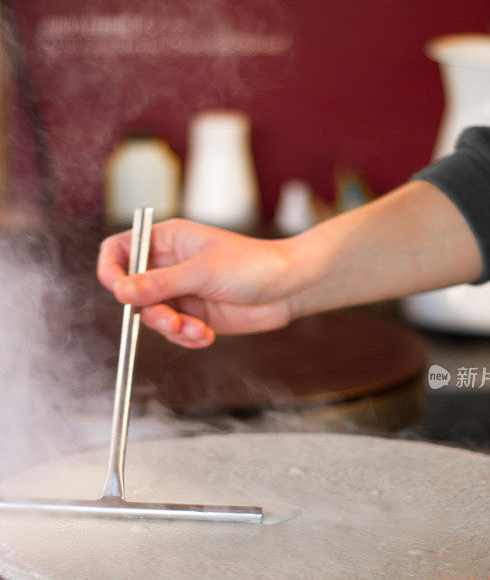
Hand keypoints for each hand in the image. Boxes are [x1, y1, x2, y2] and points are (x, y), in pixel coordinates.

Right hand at [97, 219, 316, 347]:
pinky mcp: (194, 315)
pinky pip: (174, 333)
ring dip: (172, 330)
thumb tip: (120, 293)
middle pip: (133, 292)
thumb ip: (160, 283)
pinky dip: (187, 338)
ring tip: (199, 331)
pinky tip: (207, 336)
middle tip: (173, 323)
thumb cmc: (252, 265)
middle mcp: (168, 266)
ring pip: (153, 317)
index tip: (119, 292)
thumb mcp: (203, 272)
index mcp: (165, 241)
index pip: (119, 251)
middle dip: (150, 312)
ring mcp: (180, 292)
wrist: (289, 288)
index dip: (111, 271)